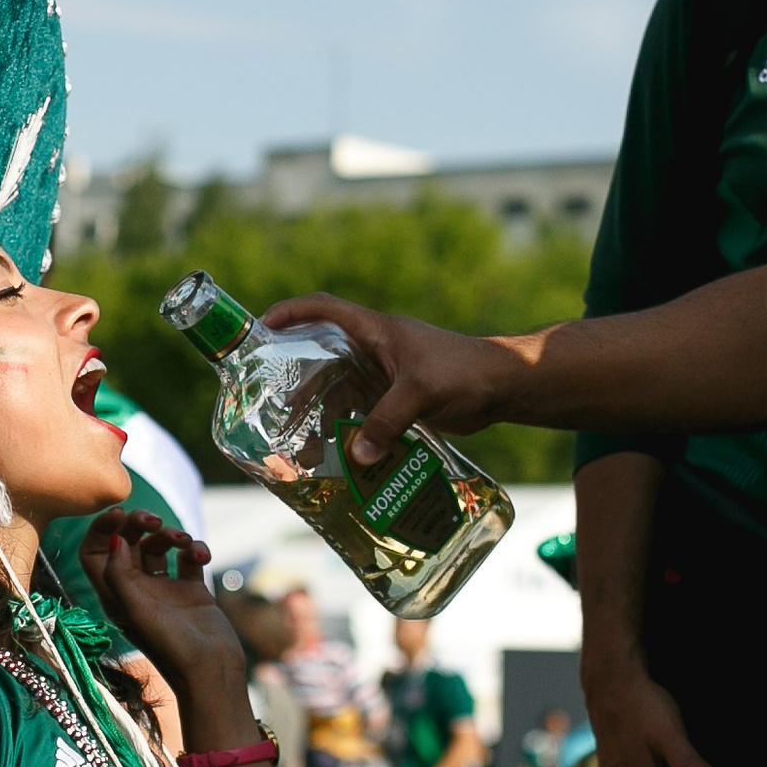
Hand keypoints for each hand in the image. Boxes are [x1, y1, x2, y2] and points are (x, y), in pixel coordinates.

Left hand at [77, 510, 247, 705]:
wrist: (212, 672)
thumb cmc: (170, 648)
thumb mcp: (136, 611)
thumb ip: (119, 574)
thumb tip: (113, 538)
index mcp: (115, 596)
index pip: (94, 554)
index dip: (101, 529)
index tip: (120, 514)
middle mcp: (137, 590)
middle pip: (128, 543)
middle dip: (139, 525)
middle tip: (154, 521)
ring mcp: (165, 589)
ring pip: (160, 546)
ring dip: (171, 535)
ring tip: (184, 542)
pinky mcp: (192, 590)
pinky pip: (189, 557)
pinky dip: (195, 548)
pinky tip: (202, 556)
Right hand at [260, 293, 522, 467]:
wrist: (504, 387)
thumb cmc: (465, 372)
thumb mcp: (421, 393)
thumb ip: (386, 422)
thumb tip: (358, 458)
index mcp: (375, 331)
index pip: (323, 309)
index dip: (290, 312)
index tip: (261, 327)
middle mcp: (375, 350)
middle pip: (323, 359)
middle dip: (297, 383)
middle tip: (274, 409)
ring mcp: (385, 375)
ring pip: (341, 392)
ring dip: (323, 416)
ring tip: (306, 447)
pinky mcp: (398, 399)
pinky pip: (362, 413)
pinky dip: (350, 431)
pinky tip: (341, 455)